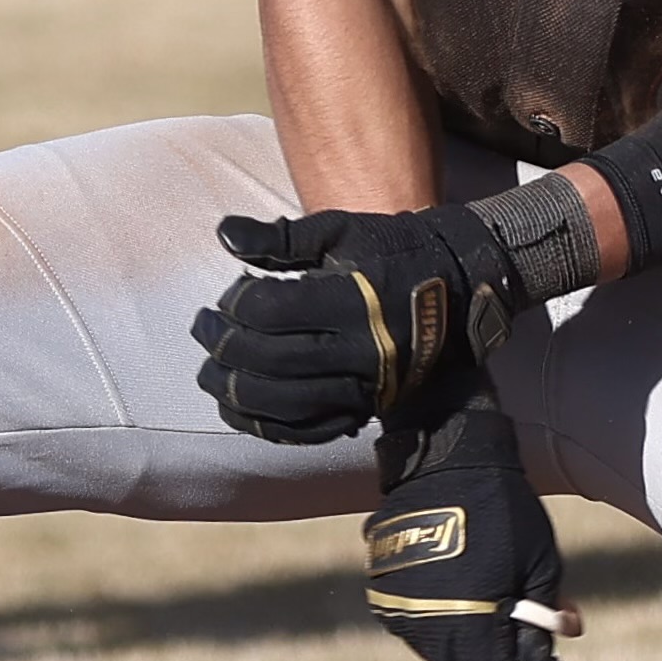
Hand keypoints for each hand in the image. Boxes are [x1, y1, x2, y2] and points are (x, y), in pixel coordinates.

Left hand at [187, 203, 525, 446]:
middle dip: (224, 344)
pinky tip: (236, 407)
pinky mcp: (367, 410)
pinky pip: (307, 431)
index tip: (229, 293)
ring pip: (285, 403)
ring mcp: (367, 386)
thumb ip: (280, 236)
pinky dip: (264, 426)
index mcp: (356, 298)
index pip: (272, 309)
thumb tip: (225, 234)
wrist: (458, 286)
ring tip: (209, 370)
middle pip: (272, 359)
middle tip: (203, 327)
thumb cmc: (391, 250)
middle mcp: (364, 348)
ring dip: (234, 391)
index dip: (236, 302)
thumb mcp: (340, 229)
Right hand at [363, 374, 568, 660]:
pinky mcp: (384, 594)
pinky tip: (466, 584)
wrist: (447, 459)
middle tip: (524, 641)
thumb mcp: (541, 564)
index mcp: (467, 625)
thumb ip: (544, 616)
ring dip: (469, 644)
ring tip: (496, 601)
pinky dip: (445, 620)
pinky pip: (419, 627)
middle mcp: (425, 628)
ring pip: (441, 654)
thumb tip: (552, 650)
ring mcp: (399, 612)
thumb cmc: (505, 510)